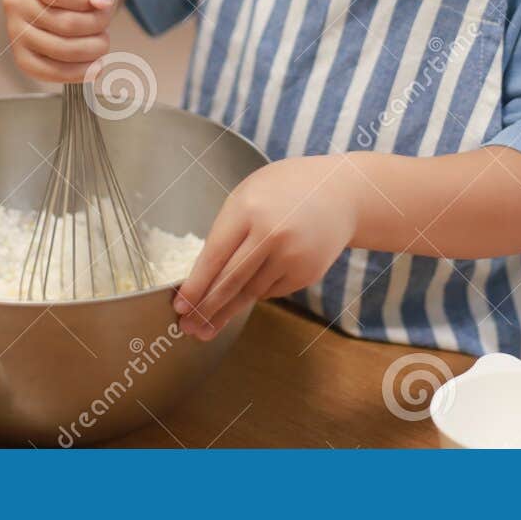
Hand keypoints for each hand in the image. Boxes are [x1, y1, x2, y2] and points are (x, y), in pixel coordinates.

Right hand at [2, 0, 123, 82]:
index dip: (86, 1)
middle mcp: (16, 1)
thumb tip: (101, 2)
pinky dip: (77, 73)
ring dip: (92, 50)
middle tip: (105, 22)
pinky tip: (94, 66)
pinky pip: (47, 72)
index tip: (101, 1)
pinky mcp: (21, 55)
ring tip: (101, 41)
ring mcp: (15, 31)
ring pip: (59, 50)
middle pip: (63, 23)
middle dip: (96, 26)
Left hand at [173, 157, 360, 339]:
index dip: (195, 286)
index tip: (179, 306)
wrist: (340, 193)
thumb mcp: (248, 195)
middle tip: (187, 327)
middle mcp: (272, 235)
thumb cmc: (285, 190)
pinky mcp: (307, 273)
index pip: (214, 257)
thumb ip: (227, 230)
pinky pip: (271, 291)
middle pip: (230, 282)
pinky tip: (246, 294)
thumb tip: (203, 275)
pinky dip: (256, 292)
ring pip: (250, 292)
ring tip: (206, 329)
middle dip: (205, 308)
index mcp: (249, 210)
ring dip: (225, 313)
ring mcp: (293, 257)